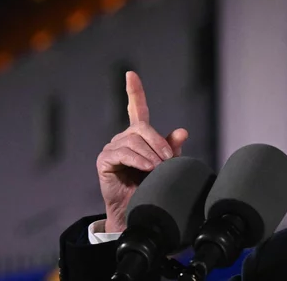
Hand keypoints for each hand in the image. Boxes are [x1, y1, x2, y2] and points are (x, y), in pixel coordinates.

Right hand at [95, 71, 188, 232]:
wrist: (137, 211)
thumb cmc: (151, 187)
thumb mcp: (166, 166)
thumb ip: (172, 148)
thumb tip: (182, 131)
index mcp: (138, 136)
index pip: (136, 108)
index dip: (134, 91)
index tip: (131, 74)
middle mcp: (123, 138)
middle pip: (142, 128)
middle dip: (158, 142)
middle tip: (168, 159)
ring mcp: (112, 148)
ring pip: (134, 141)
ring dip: (150, 155)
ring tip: (158, 169)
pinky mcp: (104, 161)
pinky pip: (123, 153)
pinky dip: (138, 160)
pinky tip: (147, 168)